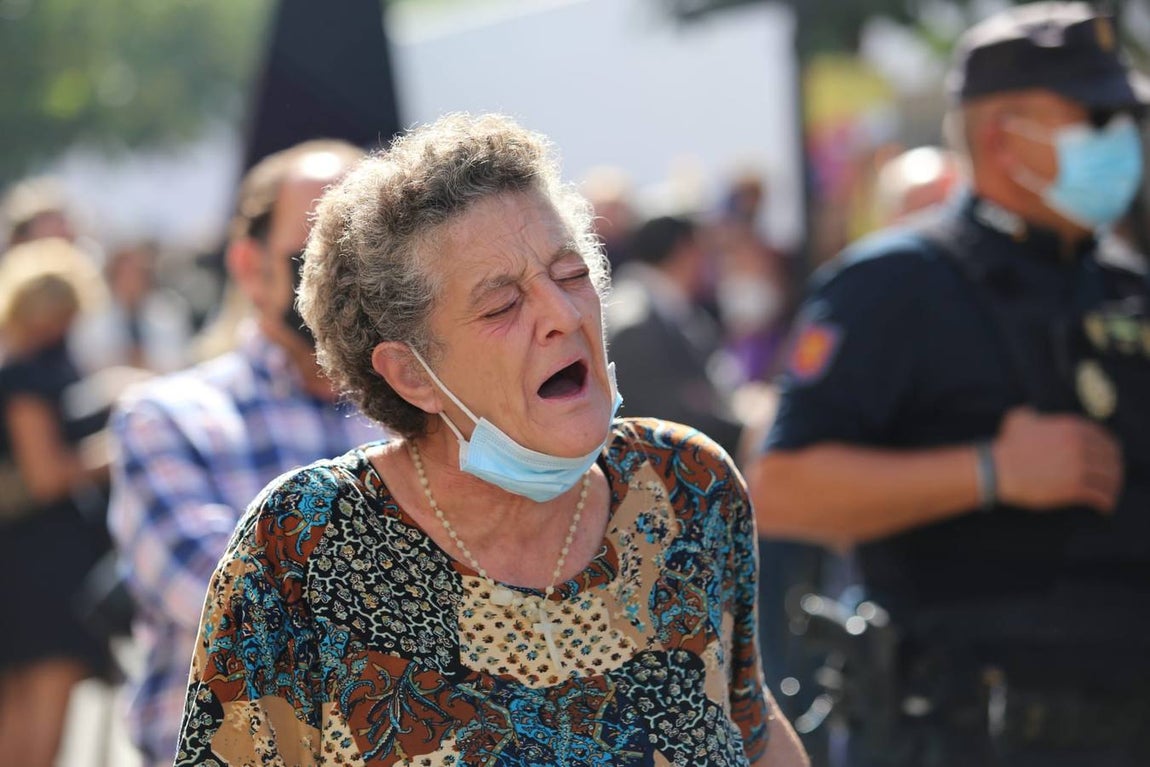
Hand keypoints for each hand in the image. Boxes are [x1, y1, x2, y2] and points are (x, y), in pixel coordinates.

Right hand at [992, 407, 1122, 514]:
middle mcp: (1080, 445)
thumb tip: (1033, 412)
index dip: (1110, 449)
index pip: (1104, 437)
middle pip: (1110, 458)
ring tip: (1110, 494)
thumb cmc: (1007, 445)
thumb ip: (1031, 412)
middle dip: (1115, 468)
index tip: (1110, 458)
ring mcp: (1079, 467)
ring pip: (1108, 478)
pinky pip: (1099, 495)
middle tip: (1112, 477)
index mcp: (1072, 428)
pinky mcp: (1074, 487)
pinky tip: (1104, 507)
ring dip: (1113, 487)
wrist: (998, 469)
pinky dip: (1105, 502)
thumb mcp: (1018, 419)